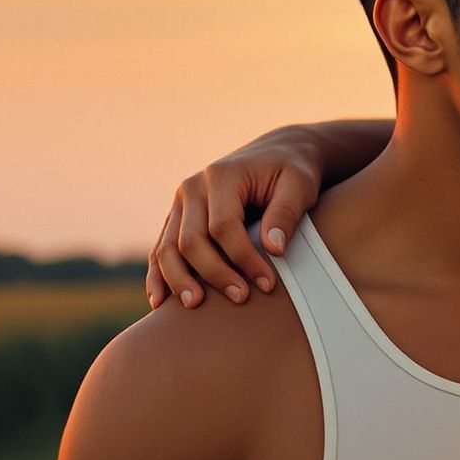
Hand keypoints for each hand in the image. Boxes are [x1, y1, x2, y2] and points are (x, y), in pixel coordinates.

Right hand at [146, 130, 321, 308]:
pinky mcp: (178, 218)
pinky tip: (161, 302)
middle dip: (214, 273)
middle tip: (241, 298)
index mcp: (221, 176)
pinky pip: (160, 249)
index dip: (244, 258)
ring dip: (179, 280)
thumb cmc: (292, 171)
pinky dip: (159, 275)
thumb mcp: (300, 185)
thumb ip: (286, 213)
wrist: (278, 154)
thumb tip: (273, 249)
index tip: (268, 283)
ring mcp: (181, 203)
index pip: (223, 226)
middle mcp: (193, 188)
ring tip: (196, 306)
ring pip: (167, 248)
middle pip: (191, 240)